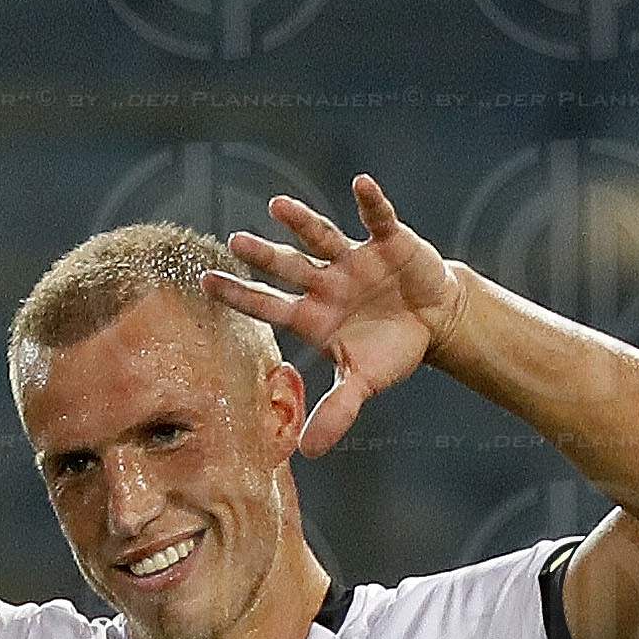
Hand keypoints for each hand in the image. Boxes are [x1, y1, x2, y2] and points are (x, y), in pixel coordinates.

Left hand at [203, 173, 468, 457]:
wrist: (433, 321)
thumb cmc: (389, 351)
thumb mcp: (362, 383)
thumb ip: (335, 413)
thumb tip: (308, 454)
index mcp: (312, 316)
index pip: (267, 305)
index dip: (239, 295)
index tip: (205, 282)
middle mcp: (325, 283)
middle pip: (288, 268)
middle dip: (263, 256)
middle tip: (233, 241)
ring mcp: (354, 260)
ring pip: (322, 238)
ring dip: (301, 222)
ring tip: (277, 205)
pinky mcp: (389, 243)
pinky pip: (377, 219)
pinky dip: (372, 202)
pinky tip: (361, 184)